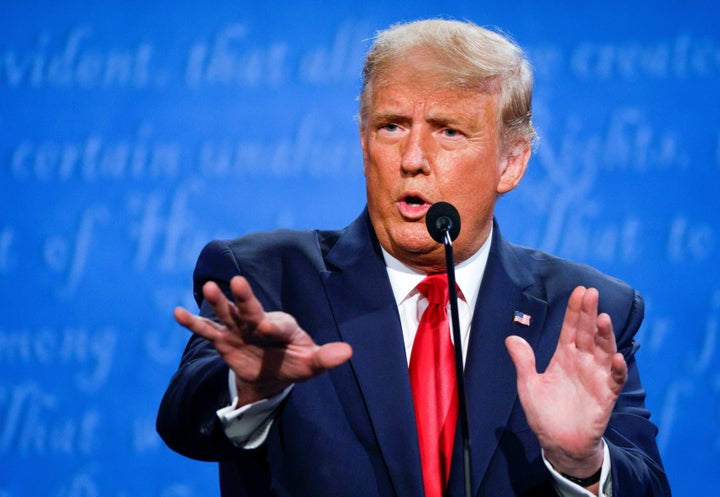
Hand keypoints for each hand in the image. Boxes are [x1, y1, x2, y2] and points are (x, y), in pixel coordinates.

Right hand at [174, 276, 352, 405]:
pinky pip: (207, 331)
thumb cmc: (296, 362)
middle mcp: (259, 323)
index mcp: (283, 327)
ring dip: (218, 302)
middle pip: (251, 309)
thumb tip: (348, 352)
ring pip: (228, 314)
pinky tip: (177, 312)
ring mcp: (240, 330)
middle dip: (245, 298)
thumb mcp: (311, 364)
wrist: (273, 373)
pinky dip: (193, 323)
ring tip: (209, 287)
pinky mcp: (225, 341)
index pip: (277, 324)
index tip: (266, 326)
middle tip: (238, 282)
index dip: (272, 325)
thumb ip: (326, 357)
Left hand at [505, 286, 627, 480]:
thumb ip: (523, 362)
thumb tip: (511, 338)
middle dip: (589, 313)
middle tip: (591, 293)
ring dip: (605, 336)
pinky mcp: (606, 395)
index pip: (570, 329)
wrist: (559, 443)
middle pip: (588, 333)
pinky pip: (614, 379)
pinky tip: (614, 357)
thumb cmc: (545, 413)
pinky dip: (616, 368)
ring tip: (603, 319)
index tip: (579, 291)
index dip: (574, 311)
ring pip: (603, 351)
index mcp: (563, 357)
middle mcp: (582, 362)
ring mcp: (596, 377)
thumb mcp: (528, 385)